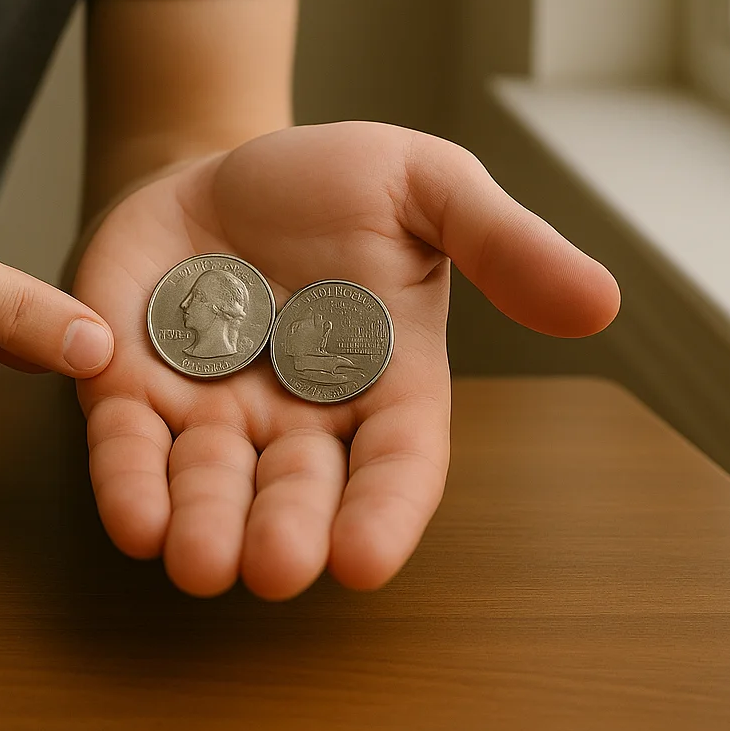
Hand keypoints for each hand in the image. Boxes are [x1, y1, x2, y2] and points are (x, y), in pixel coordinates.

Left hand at [74, 123, 618, 597]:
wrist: (215, 164)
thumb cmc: (330, 183)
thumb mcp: (425, 186)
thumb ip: (501, 243)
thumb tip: (600, 299)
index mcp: (382, 383)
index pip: (395, 465)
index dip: (383, 515)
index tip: (367, 560)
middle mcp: (298, 417)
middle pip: (298, 492)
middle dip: (286, 532)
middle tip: (276, 566)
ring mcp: (212, 411)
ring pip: (210, 485)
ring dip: (203, 526)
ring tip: (198, 563)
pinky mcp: (133, 391)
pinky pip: (130, 447)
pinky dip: (128, 483)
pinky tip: (133, 520)